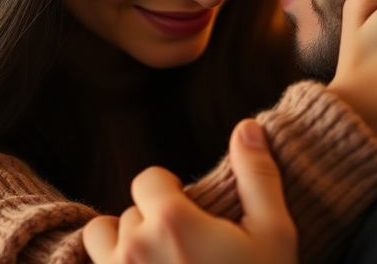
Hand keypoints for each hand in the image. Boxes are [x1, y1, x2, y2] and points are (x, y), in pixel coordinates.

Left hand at [83, 120, 296, 263]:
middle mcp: (133, 247)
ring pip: (102, 241)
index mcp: (170, 220)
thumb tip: (247, 126)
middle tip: (186, 250)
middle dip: (152, 223)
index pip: (148, 179)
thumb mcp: (274, 234)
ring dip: (123, 248)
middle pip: (129, 212)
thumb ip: (258, 176)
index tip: (189, 212)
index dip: (170, 191)